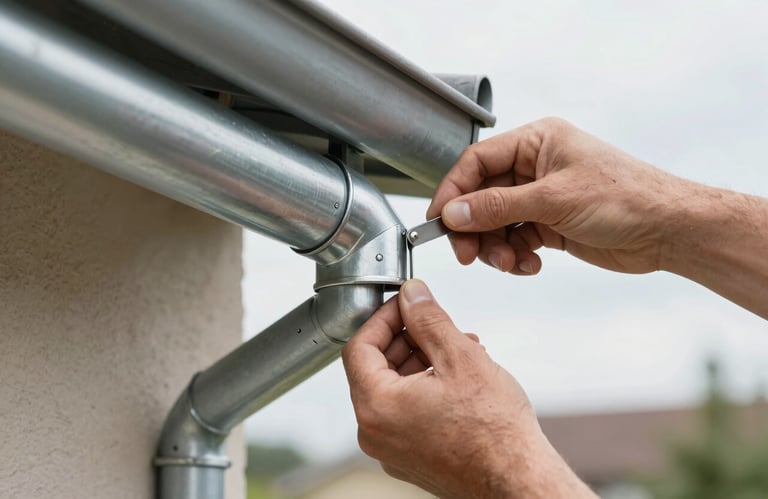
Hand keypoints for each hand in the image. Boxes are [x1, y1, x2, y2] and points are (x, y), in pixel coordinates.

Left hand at [342, 279, 595, 498]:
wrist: (518, 481)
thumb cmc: (494, 432)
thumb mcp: (459, 357)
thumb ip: (428, 319)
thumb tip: (412, 295)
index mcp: (376, 406)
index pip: (359, 346)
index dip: (384, 317)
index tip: (406, 304)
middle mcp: (375, 433)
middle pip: (376, 368)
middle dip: (408, 338)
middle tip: (435, 323)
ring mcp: (392, 449)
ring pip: (395, 389)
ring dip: (422, 361)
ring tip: (459, 349)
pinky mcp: (411, 458)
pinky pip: (407, 412)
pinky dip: (426, 388)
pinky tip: (459, 378)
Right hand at [428, 117, 684, 274]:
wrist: (667, 231)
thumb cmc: (625, 198)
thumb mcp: (553, 199)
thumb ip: (498, 207)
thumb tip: (454, 213)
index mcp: (535, 142)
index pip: (477, 162)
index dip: (453, 192)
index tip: (438, 221)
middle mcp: (534, 166)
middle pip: (481, 196)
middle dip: (474, 228)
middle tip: (469, 255)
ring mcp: (541, 196)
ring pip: (496, 223)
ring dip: (496, 247)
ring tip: (510, 263)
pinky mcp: (549, 224)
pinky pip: (515, 240)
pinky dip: (515, 256)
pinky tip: (531, 265)